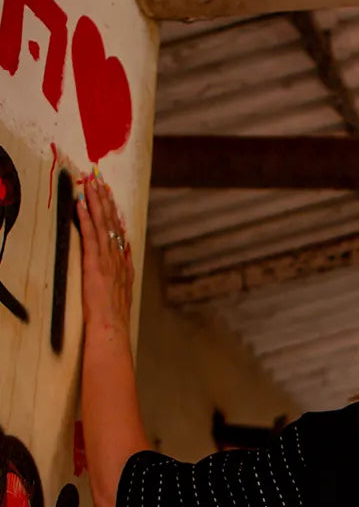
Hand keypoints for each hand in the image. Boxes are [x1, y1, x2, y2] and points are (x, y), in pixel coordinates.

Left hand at [76, 172, 133, 337]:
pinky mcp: (94, 264)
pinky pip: (90, 236)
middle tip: (99, 179)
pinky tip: (82, 204)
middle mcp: (117, 257)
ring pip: (102, 224)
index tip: (110, 195)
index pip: (118, 231)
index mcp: (123, 263)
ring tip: (91, 183)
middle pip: (112, 222)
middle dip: (105, 199)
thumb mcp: (126, 289)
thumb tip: (128, 250)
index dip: (114, 212)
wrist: (113, 327)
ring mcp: (106, 260)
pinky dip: (86, 219)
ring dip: (96, 202)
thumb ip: (126, 268)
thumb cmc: (115, 315)